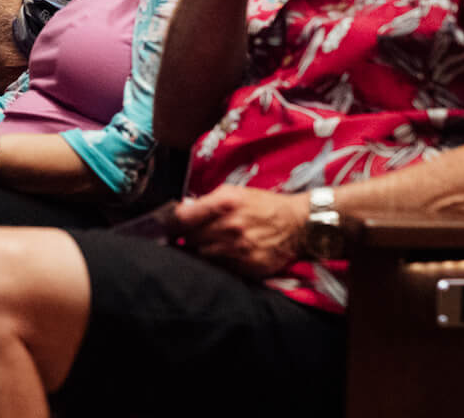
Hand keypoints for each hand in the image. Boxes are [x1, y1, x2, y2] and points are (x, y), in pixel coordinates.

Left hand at [172, 185, 305, 277]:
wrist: (298, 225)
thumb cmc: (264, 205)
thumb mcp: (236, 192)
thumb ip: (207, 201)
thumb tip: (183, 210)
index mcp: (224, 204)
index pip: (183, 218)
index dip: (169, 225)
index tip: (165, 228)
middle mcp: (230, 228)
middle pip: (191, 240)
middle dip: (188, 239)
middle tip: (190, 237)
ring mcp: (239, 250)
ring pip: (203, 257)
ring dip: (201, 253)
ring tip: (208, 247)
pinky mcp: (248, 268)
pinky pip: (221, 269)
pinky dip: (218, 264)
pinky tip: (223, 256)